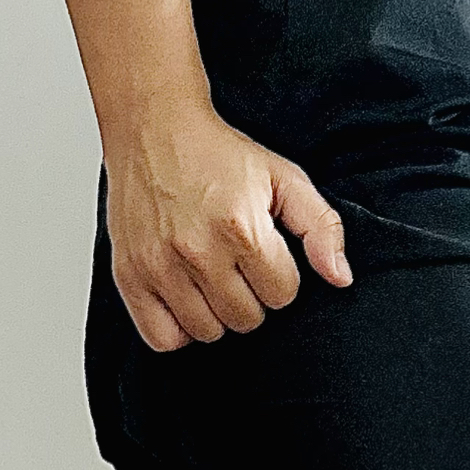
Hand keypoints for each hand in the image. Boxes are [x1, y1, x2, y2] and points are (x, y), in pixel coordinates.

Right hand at [104, 105, 350, 350]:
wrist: (154, 129)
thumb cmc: (218, 155)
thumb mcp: (284, 178)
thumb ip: (321, 227)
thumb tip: (340, 278)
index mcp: (241, 227)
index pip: (282, 295)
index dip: (280, 276)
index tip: (265, 254)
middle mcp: (197, 251)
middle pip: (246, 318)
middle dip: (251, 296)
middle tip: (238, 265)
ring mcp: (159, 267)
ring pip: (208, 332)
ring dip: (217, 313)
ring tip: (212, 279)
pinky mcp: (129, 276)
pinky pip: (162, 339)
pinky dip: (179, 330)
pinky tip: (186, 300)